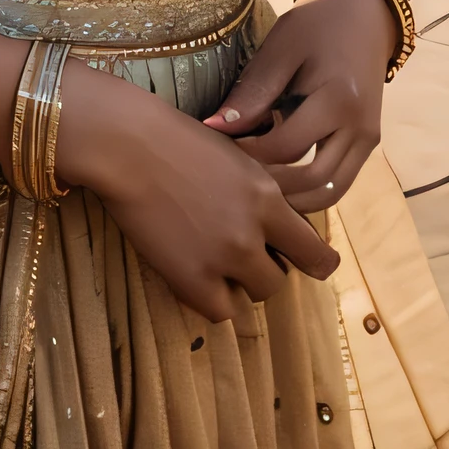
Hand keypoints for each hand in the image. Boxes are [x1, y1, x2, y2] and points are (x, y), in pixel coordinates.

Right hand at [55, 59, 337, 322]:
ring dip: (241, 284)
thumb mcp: (236, 158)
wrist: (130, 146)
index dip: (316, 261)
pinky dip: (213, 297)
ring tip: (217, 262)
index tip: (318, 266)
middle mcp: (254, 232)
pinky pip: (219, 310)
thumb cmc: (177, 138)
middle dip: (266, 268)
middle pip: (280, 277)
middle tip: (244, 254)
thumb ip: (260, 192)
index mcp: (268, 197)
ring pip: (255, 295)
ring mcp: (223, 258)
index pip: (311, 249)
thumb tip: (276, 218)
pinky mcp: (190, 278)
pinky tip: (198, 276)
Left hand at [203, 0, 395, 211]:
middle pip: (313, 183)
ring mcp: (368, 139)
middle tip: (236, 175)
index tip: (218, 147)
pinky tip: (281, 176)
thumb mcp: (281, 48)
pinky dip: (311, 188)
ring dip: (295, 198)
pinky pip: (340, 180)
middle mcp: (359, 128)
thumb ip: (253, 91)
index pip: (286, 148)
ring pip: (331, 192)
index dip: (248, 154)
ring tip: (257, 182)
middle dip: (272, 187)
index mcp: (338, 100)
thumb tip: (215, 128)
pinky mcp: (368, 143)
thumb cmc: (317, 24)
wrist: (364, 12)